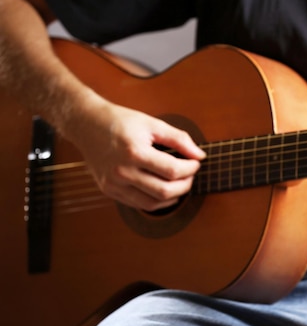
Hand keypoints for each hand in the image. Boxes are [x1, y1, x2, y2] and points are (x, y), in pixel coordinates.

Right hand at [65, 99, 205, 211]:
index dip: (190, 168)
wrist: (86, 125)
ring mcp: (114, 184)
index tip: (196, 162)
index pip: (172, 170)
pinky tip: (165, 190)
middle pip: (164, 191)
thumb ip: (179, 139)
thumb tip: (200, 155)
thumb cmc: (121, 121)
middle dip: (185, 185)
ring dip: (173, 196)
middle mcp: (122, 171)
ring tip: (180, 183)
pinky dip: (157, 201)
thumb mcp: (152, 124)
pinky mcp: (109, 190)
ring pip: (153, 203)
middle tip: (191, 175)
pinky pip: (139, 204)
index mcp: (134, 152)